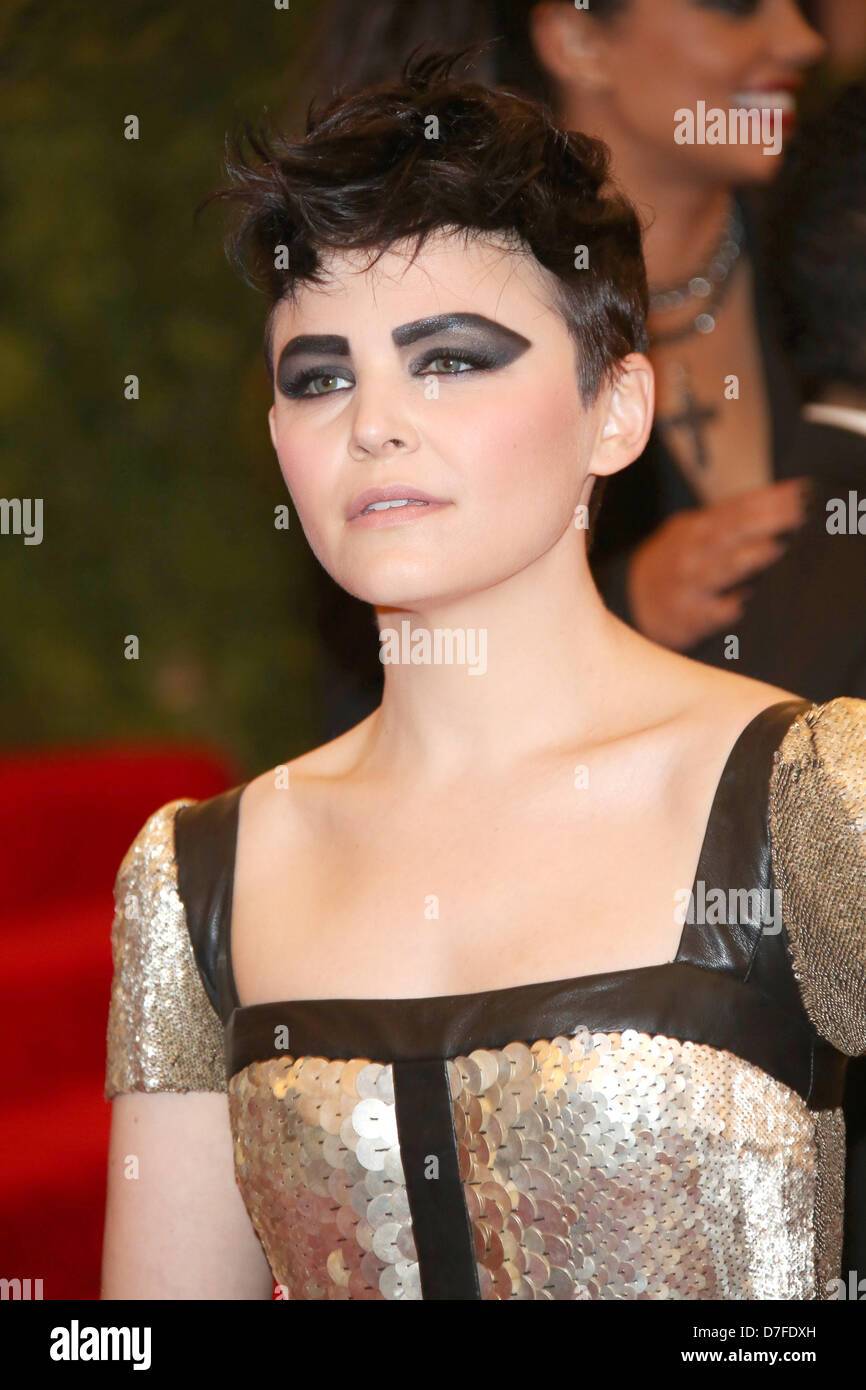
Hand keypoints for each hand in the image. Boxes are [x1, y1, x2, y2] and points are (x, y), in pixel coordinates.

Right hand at [626, 477, 811, 650]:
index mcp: (697, 528)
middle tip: (798, 513)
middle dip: (765, 520)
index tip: (798, 491)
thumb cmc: (675, 564)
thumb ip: (729, 521)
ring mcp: (686, 585)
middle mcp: (691, 553)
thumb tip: (779, 504)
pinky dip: (721, 609)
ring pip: (718, 570)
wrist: (632, 600)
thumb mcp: (693, 533)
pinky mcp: (684, 618)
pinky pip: (705, 614)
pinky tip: (739, 605)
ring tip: (775, 548)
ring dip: (747, 558)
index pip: (736, 508)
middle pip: (731, 533)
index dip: (766, 498)